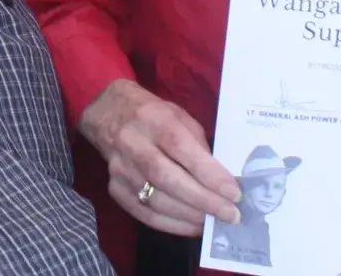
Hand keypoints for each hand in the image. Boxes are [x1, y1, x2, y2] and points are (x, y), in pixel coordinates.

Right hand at [77, 78, 239, 234]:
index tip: (234, 193)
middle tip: (230, 215)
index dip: (209, 173)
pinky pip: (144, 214)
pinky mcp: (114, 188)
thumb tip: (221, 181)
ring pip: (156, 200)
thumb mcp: (179, 116)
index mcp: (153, 119)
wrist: (107, 113)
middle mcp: (132, 143)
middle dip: (203, 201)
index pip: (181, 148)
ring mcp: (120, 168)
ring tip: (214, 222)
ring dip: (190, 216)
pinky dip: (171, 225)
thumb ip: (198, 145)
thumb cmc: (152, 114)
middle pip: (167, 178)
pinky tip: (192, 226)